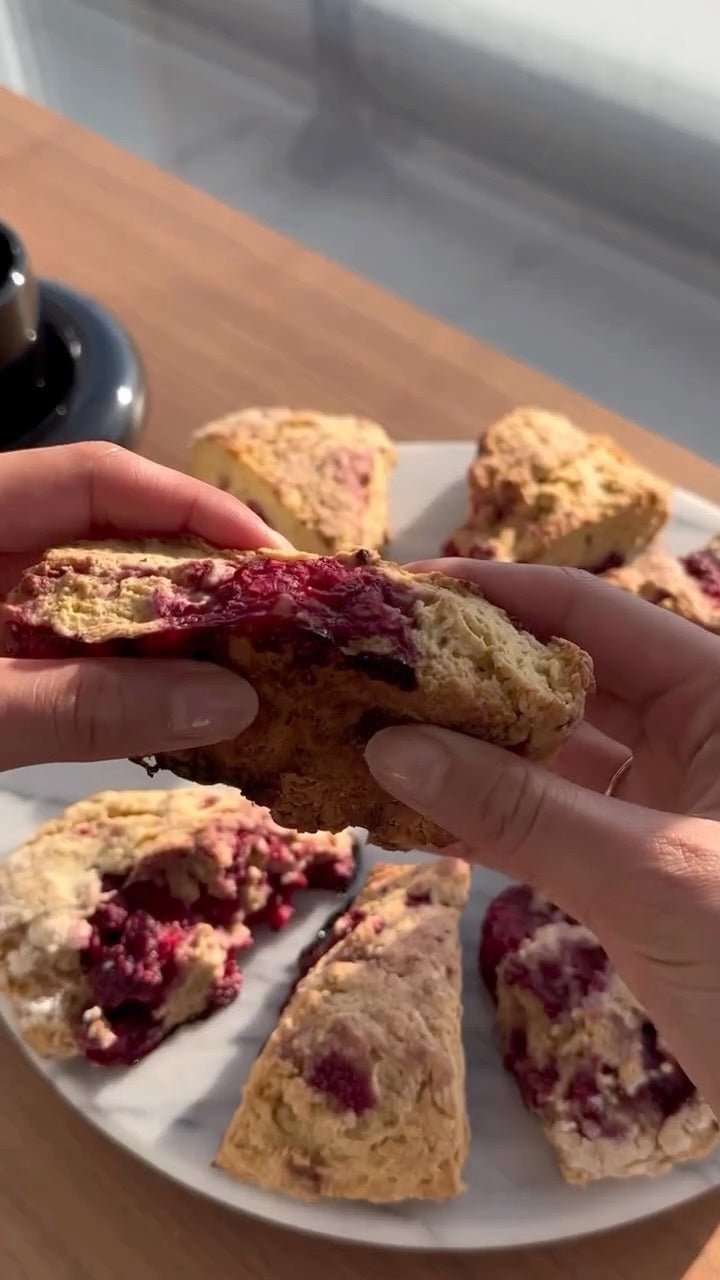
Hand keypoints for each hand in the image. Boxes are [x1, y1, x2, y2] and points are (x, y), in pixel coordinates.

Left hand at [0, 442, 283, 769]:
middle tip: (279, 618)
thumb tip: (231, 703)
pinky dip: (127, 675)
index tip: (271, 556)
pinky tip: (179, 702)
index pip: (98, 478)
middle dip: (196, 573)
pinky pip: (75, 649)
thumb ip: (85, 706)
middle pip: (111, 533)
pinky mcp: (0, 654)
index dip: (191, 506)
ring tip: (248, 665)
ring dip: (171, 633)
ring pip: (99, 597)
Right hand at [365, 561, 719, 1112]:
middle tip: (366, 669)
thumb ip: (519, 810)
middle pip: (561, 674)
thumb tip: (390, 747)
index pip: (593, 613)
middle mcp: (692, 728)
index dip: (496, 593)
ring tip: (369, 736)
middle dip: (467, 673)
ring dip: (466, 750)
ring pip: (548, 751)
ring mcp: (663, 797)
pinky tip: (411, 813)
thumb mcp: (647, 874)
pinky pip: (548, 820)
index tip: (399, 594)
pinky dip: (485, 817)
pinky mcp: (637, 861)